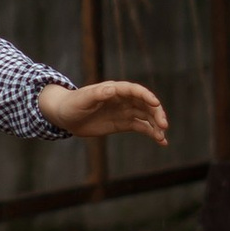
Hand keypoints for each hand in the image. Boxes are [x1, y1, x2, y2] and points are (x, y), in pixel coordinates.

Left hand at [38, 77, 169, 148]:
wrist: (65, 117)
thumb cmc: (72, 104)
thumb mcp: (83, 100)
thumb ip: (97, 94)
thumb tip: (113, 89)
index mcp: (114, 90)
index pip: (135, 90)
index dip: (146, 96)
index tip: (155, 104)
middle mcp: (123, 99)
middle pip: (145, 103)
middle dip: (156, 113)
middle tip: (164, 125)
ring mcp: (125, 111)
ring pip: (146, 116)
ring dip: (157, 125)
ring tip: (162, 137)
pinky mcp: (124, 123)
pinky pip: (141, 127)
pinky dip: (152, 133)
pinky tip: (161, 141)